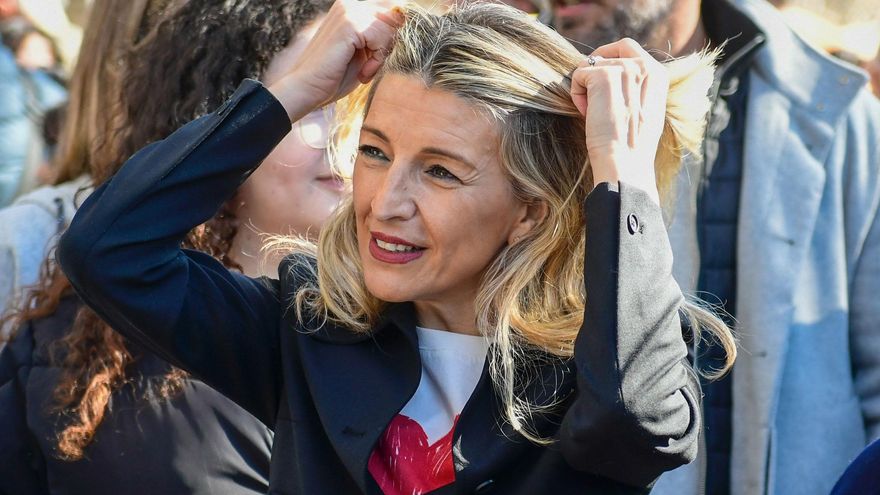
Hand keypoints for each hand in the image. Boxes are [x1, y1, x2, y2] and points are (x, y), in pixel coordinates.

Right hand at [268, 0, 404, 121]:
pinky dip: (377, 61)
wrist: (307, 89)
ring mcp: (348, 11)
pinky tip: (362, 72)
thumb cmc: (333, 76)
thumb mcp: (364, 52)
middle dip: (387, 47)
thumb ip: (380, 34)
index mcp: (350, 8)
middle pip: (394, 18)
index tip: (373, 60)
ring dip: (381, 56)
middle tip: (368, 67)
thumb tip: (402, 15)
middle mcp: (348, 4)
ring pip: (390, 28)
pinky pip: (382, 38)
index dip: (390, 38)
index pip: (391, 12)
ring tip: (364, 71)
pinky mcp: (350, 24)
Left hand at [570, 38, 668, 204]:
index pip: (628, 47)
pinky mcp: (604, 75)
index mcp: (658, 74)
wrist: (625, 163)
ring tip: (594, 114)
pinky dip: (576, 95)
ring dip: (586, 89)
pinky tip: (588, 114)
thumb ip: (636, 87)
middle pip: (607, 53)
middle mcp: (645, 66)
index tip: (598, 74)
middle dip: (594, 74)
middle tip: (592, 100)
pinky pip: (578, 74)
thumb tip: (610, 72)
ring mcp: (624, 68)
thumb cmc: (632, 144)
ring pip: (591, 66)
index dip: (609, 56)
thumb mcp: (644, 110)